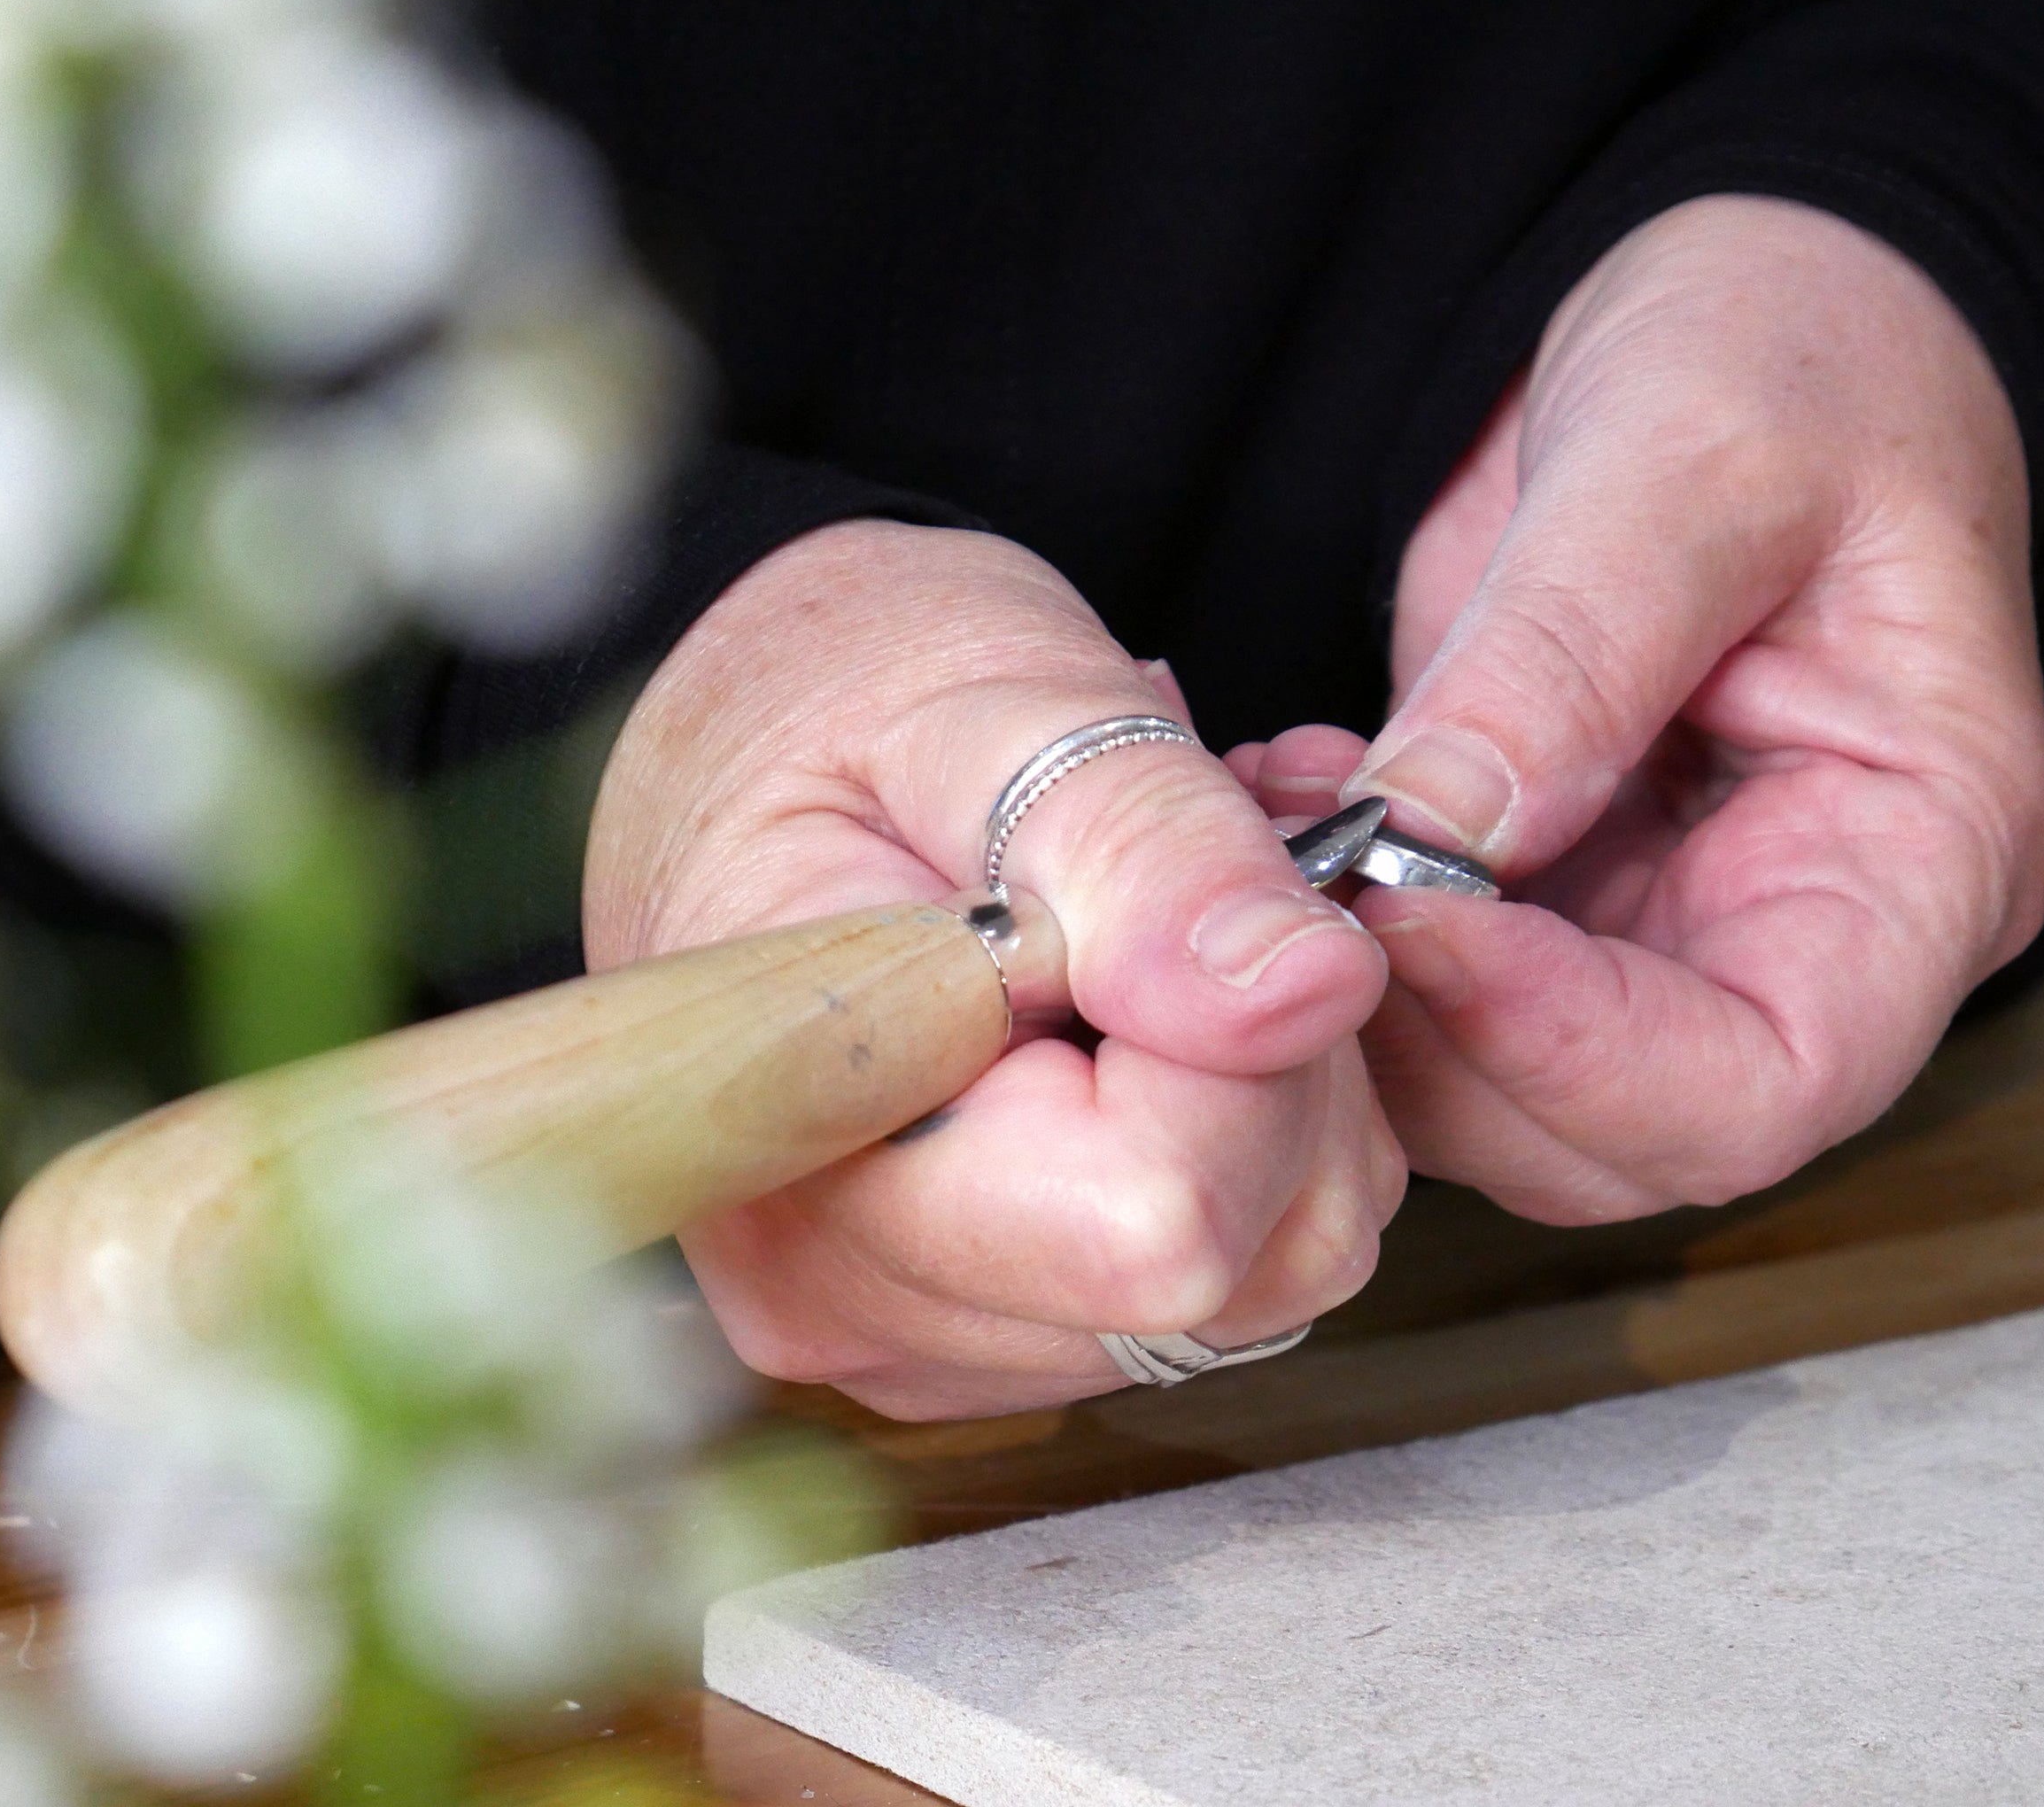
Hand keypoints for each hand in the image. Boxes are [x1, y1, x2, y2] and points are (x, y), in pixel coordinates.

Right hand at [587, 523, 1400, 1417]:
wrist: (741, 762)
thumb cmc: (835, 711)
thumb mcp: (993, 708)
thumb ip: (1149, 850)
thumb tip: (1303, 993)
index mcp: (819, 1155)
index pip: (1160, 1213)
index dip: (1239, 1048)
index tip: (1179, 895)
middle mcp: (860, 1298)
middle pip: (1251, 1256)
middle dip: (1284, 1057)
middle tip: (1185, 890)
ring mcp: (934, 1336)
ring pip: (1279, 1262)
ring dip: (1283, 1081)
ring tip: (1162, 933)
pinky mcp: (1007, 1330)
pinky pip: (1251, 1264)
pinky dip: (1254, 1126)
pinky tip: (1153, 1012)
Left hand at [1238, 195, 2043, 1223]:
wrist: (1754, 311)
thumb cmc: (1800, 354)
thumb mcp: (1698, 460)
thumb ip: (1572, 655)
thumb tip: (1429, 839)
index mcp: (1924, 859)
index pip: (1766, 1083)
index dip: (1575, 1054)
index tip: (1411, 919)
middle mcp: (1804, 938)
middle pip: (1614, 1132)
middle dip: (1435, 1039)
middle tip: (1296, 882)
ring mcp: (1674, 934)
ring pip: (1498, 1092)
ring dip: (1356, 998)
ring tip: (1266, 818)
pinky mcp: (1564, 904)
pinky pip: (1435, 994)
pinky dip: (1334, 934)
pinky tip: (1277, 806)